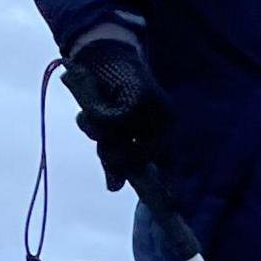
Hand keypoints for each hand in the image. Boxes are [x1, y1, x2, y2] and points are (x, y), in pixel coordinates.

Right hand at [62, 18, 168, 191]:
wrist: (105, 53)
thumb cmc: (108, 94)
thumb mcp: (112, 131)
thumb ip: (115, 158)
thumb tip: (114, 188)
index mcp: (163, 131)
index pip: (164, 165)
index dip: (162, 187)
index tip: (167, 207)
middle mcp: (164, 123)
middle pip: (134, 160)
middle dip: (112, 156)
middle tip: (100, 137)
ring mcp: (153, 112)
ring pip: (119, 144)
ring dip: (99, 133)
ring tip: (93, 112)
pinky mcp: (137, 100)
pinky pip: (111, 123)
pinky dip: (96, 116)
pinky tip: (93, 103)